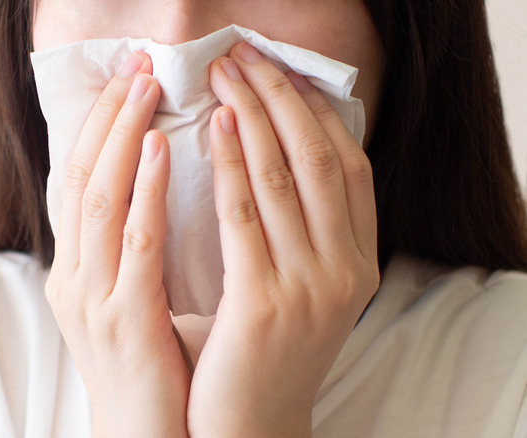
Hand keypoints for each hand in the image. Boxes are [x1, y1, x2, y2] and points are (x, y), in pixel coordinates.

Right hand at [44, 52, 190, 437]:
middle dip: (108, 115)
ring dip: (122, 135)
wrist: (143, 435)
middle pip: (80, 175)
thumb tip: (151, 188)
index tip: (125, 80)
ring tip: (145, 86)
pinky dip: (144, 190)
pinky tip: (160, 148)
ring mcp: (92, 297)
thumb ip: (128, 246)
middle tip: (134, 63)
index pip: (77, 179)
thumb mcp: (125, 297)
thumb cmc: (146, 364)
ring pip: (98, 197)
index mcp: (74, 268)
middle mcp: (72, 275)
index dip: (98, 125)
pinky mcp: (123, 317)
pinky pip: (134, 242)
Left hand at [187, 43, 379, 436]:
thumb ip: (303, 234)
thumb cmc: (265, 351)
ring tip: (225, 75)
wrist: (251, 424)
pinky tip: (215, 127)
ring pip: (283, 178)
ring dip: (253, 115)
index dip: (319, 112)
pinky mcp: (264, 303)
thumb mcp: (303, 290)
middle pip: (318, 160)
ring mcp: (309, 287)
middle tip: (245, 57)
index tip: (284, 73)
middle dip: (281, 98)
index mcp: (359, 263)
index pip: (352, 167)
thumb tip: (274, 157)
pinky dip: (230, 164)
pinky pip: (244, 216)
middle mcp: (345, 270)